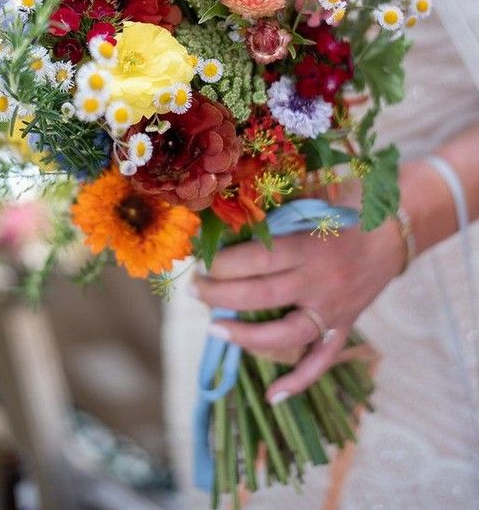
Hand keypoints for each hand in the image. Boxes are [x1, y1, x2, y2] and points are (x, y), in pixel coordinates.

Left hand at [191, 190, 404, 404]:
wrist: (397, 230)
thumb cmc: (351, 205)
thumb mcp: (315, 195)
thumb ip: (279, 206)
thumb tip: (232, 211)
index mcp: (310, 246)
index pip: (257, 260)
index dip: (223, 262)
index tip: (201, 257)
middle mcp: (320, 281)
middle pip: (261, 296)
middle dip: (220, 294)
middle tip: (194, 290)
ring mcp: (333, 309)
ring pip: (285, 335)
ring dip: (245, 336)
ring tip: (214, 329)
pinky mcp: (344, 326)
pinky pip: (320, 360)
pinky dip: (297, 381)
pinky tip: (271, 396)